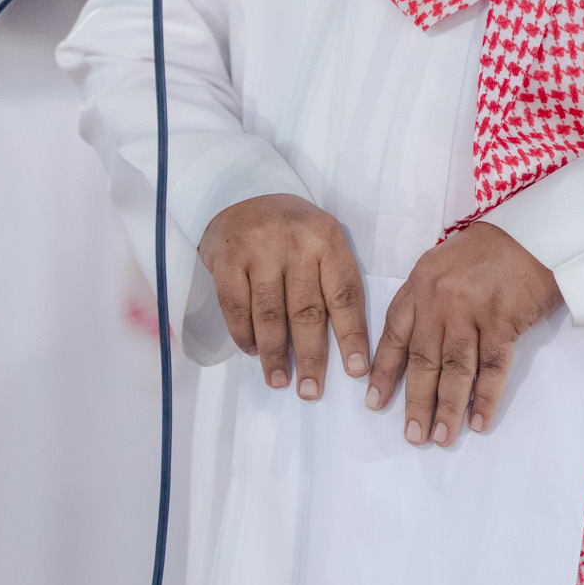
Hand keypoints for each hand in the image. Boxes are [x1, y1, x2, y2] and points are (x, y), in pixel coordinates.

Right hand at [198, 194, 369, 399]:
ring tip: (279, 381)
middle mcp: (295, 241)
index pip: (344, 294)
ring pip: (269, 314)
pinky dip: (244, 335)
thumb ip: (332, 282)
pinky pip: (236, 307)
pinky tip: (252, 351)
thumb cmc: (291, 231)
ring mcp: (258, 248)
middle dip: (311, 357)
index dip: (351, 336)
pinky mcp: (227, 257)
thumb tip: (344, 348)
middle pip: (306, 310)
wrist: (240, 193)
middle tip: (311, 391)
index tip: (356, 372)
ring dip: (274, 354)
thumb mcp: (321, 242)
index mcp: (328, 239)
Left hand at [368, 221, 562, 448]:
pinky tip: (478, 421)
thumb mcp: (442, 264)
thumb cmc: (489, 250)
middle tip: (412, 436)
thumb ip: (425, 300)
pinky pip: (492, 368)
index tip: (375, 402)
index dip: (385, 372)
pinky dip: (485, 398)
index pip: (395, 335)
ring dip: (447, 408)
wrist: (535, 233)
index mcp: (420, 285)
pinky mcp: (504, 321)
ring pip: (454, 369)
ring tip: (442, 438)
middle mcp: (439, 300)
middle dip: (416, 402)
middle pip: (423, 360)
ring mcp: (471, 311)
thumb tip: (416, 346)